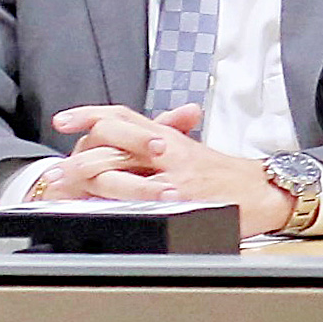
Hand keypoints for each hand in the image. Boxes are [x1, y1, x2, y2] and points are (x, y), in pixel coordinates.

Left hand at [37, 102, 286, 233]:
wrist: (265, 191)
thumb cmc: (228, 176)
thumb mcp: (192, 151)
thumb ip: (164, 142)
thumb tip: (137, 138)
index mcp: (166, 137)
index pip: (122, 115)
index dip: (89, 114)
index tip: (63, 121)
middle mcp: (168, 149)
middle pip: (113, 137)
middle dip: (79, 155)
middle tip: (57, 170)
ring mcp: (174, 173)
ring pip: (121, 165)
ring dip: (91, 178)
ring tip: (70, 191)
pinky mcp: (183, 196)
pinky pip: (143, 195)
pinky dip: (121, 199)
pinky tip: (101, 206)